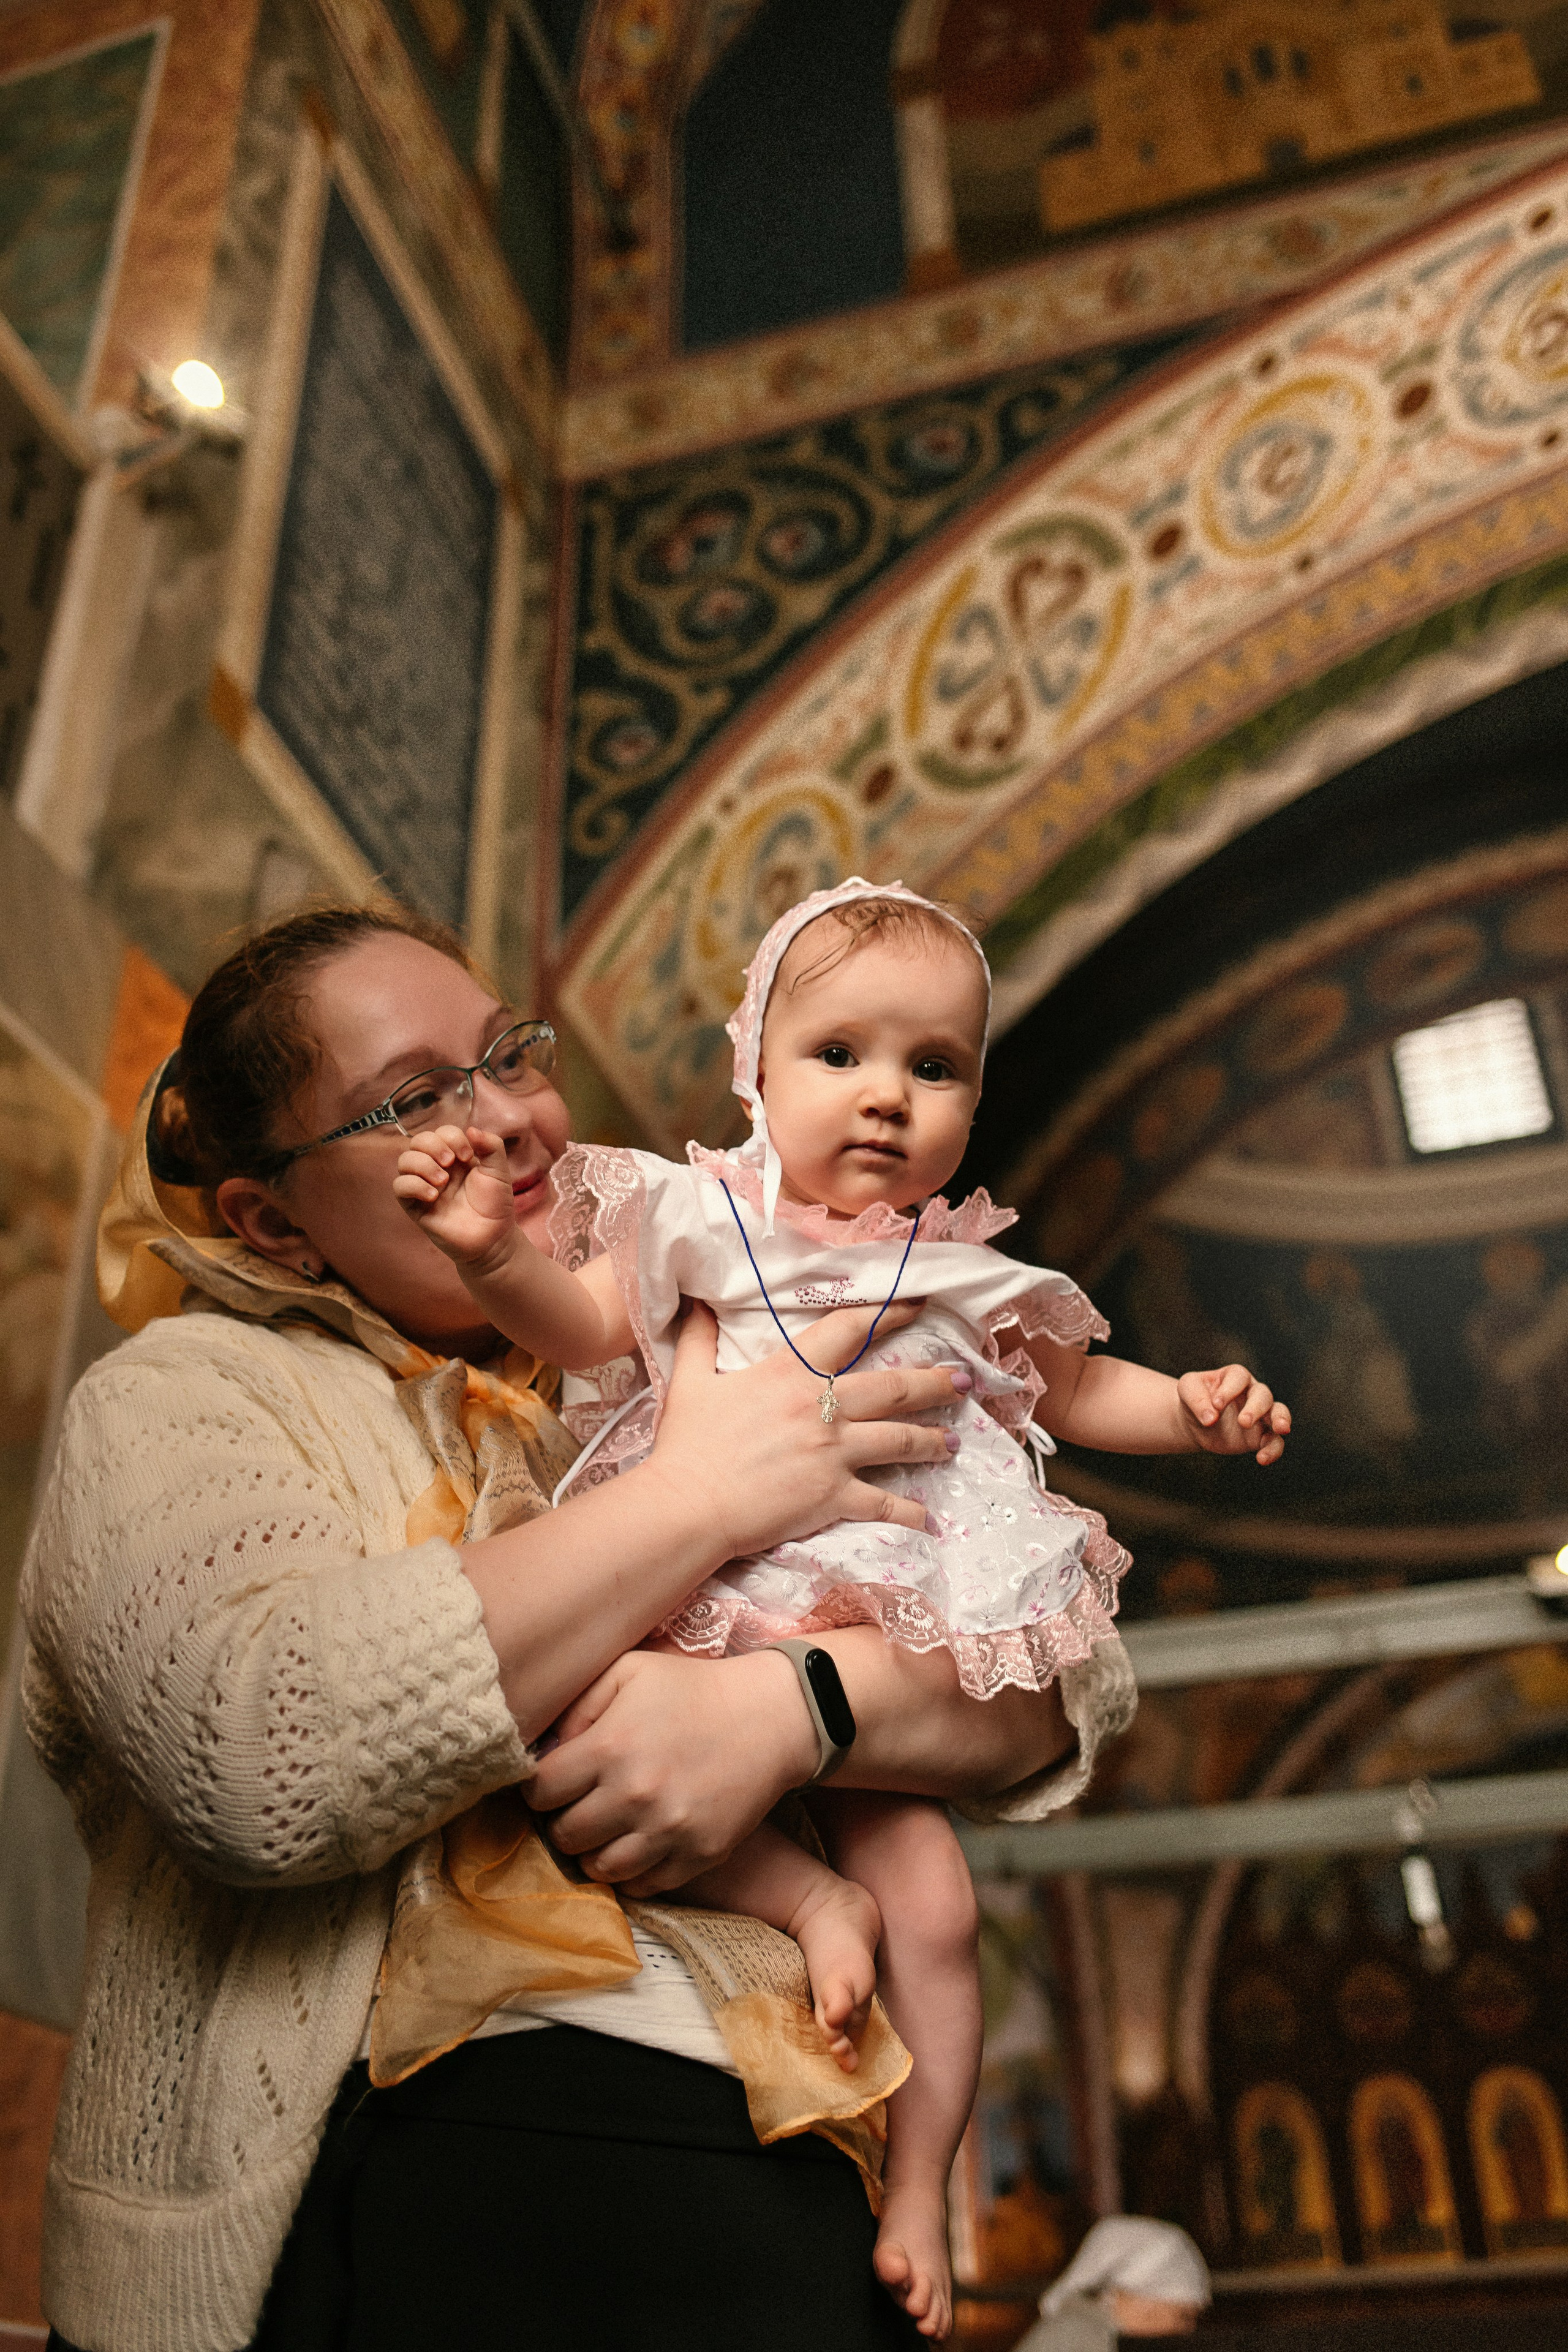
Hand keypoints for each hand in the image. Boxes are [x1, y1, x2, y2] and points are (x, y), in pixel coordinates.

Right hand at [392, 1123, 513, 1271]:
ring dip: (423, 1165)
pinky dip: (413, 1185)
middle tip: (450, 1163)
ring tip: (443, 1182)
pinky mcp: (415, 1206)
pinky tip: (433, 1196)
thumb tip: (471, 1129)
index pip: (441, 1132)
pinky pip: (399, 1187)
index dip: (451, 1137)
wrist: (492, 1237)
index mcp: (455, 1156)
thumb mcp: (499, 1171)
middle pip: (418, 1141)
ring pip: (404, 1161)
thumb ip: (491, 1146)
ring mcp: (424, 1186)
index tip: (468, 1156)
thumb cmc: (495, 1204)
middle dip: (433, 1146)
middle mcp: (437, 1167)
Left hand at [529, 1647, 817, 1891]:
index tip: (553, 1781)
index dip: (539, 1786)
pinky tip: (638, 1843)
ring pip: (599, 1869)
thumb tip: (545, 1748)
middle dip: (563, 1820)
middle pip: (564, 1836)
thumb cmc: (694, 1687)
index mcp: (610, 1747)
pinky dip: (632, 1871)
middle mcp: (635, 1795)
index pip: (539, 1791)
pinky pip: (643, 1886)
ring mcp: (669, 1831)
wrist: (771, 1717)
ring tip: (606, 1828)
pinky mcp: (699, 1855)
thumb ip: (577, 1704)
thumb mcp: (629, 1671)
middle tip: (579, 1805)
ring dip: (594, 1851)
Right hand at [642, 1299, 969, 1557]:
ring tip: (953, 1442)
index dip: (888, 1312)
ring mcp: (833, 1453)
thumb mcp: (689, 1381)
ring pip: (899, 1439)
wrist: (685, 1505)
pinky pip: (883, 1503)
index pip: (849, 1329)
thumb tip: (698, 1304)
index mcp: (790, 1372)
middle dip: (934, 1381)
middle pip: (893, 1387)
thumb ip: (698, 1339)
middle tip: (963, 1379)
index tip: (917, 1304)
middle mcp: (821, 1407)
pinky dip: (909, 1513)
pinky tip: (928, 1519)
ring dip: (932, 1440)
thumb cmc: (686, 1445)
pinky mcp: (834, 1496)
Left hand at [1177, 1365, 1289, 1463]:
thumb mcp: (1186, 1389)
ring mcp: (1260, 1415)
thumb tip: (1211, 1418)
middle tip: (1243, 1422)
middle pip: (1263, 1394)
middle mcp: (1251, 1393)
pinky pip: (1275, 1442)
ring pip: (1278, 1412)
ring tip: (1280, 1429)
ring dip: (1281, 1419)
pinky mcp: (1260, 1436)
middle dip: (1255, 1408)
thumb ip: (1196, 1398)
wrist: (1195, 1423)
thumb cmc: (1194, 1399)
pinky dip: (1273, 1450)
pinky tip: (1262, 1459)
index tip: (1216, 1405)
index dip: (1230, 1390)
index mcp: (1234, 1377)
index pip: (1239, 1377)